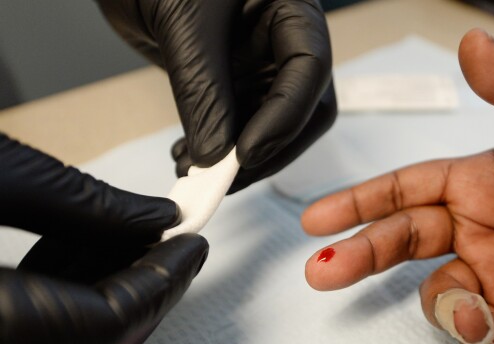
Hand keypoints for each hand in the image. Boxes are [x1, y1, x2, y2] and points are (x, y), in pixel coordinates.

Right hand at [0, 134, 208, 343]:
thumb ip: (84, 205)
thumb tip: (156, 218)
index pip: (103, 329)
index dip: (160, 286)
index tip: (193, 246)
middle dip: (144, 301)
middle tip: (175, 250)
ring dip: (111, 300)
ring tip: (138, 242)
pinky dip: (68, 305)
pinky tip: (92, 255)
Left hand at [96, 0, 335, 192]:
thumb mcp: (184, 25)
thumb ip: (204, 93)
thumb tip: (216, 158)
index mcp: (291, 6)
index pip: (309, 70)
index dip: (285, 117)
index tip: (246, 153)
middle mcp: (282, 38)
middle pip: (304, 107)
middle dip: (268, 147)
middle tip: (228, 176)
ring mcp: (259, 61)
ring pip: (271, 126)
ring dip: (238, 157)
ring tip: (196, 171)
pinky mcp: (232, 81)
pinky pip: (239, 125)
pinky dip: (218, 149)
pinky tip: (189, 158)